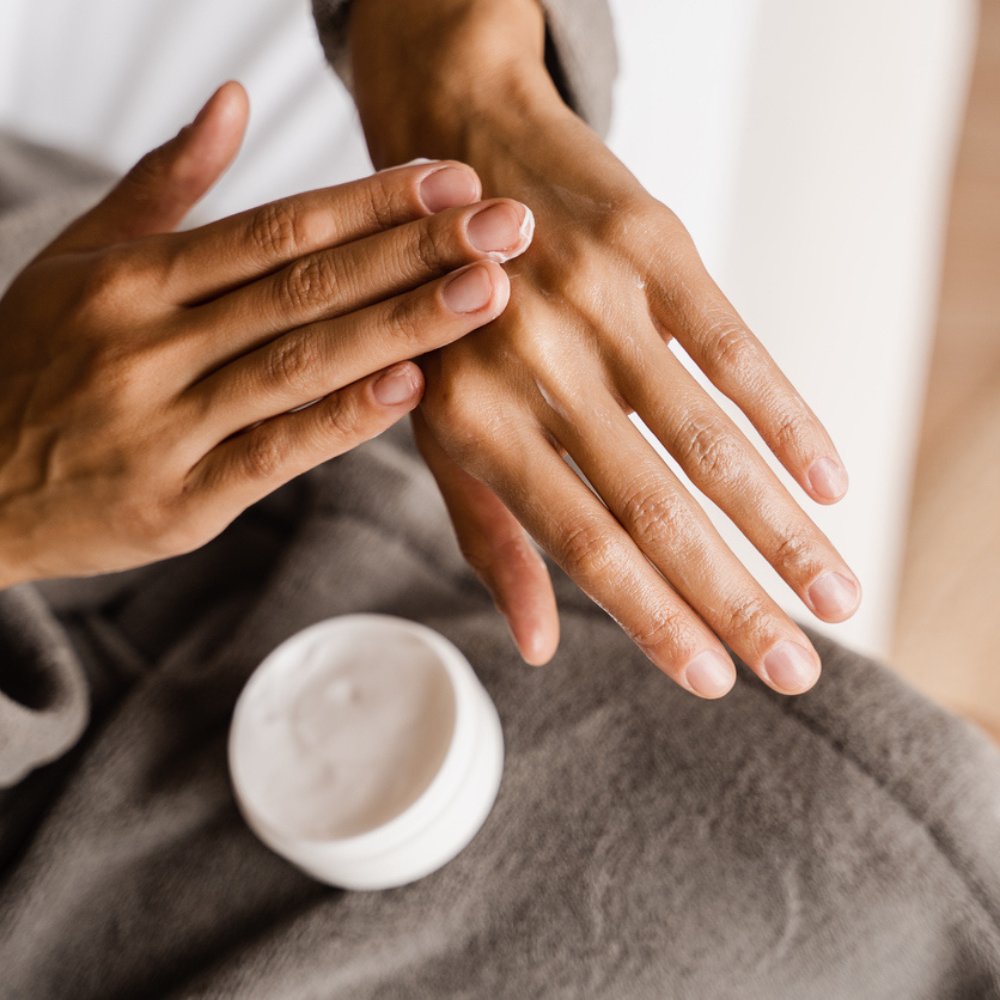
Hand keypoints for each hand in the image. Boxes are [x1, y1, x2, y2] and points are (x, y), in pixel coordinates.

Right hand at [0, 82, 531, 588]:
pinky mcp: (180, 500)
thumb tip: (235, 99)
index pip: (278, 228)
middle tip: (507, 229)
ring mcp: (166, 425)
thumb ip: (165, 185)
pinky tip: (412, 387)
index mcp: (134, 278)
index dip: (372, 202)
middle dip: (416, 252)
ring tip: (487, 294)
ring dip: (402, 326)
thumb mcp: (80, 261)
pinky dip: (344, 418)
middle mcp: (152, 343)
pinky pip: (275, 452)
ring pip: (301, 363)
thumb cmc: (31, 365)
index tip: (453, 182)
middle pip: (306, 287)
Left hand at [349, 0, 861, 697]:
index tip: (715, 680)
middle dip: (734, 597)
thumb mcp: (438, 422)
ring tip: (837, 595)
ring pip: (705, 438)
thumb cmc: (446, 312)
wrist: (460, 147)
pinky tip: (831, 480)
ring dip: (779, 525)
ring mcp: (597, 303)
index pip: (582, 544)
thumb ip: (490, 533)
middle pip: (654, 505)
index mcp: (474, 421)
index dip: (653, 618)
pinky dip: (787, 416)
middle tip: (798, 669)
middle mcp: (534, 366)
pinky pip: (732, 345)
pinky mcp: (652, 248)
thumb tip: (539, 644)